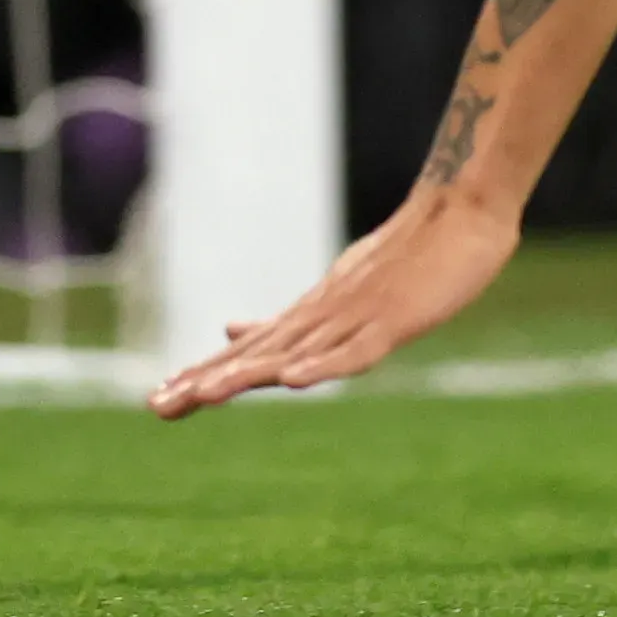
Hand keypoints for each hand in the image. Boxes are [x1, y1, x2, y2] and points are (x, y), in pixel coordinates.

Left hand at [145, 190, 518, 417]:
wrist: (459, 210)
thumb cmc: (405, 256)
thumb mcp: (337, 292)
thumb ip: (288, 320)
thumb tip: (231, 328)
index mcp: (309, 315)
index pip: (247, 351)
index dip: (205, 375)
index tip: (159, 400)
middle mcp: (321, 314)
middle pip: (256, 355)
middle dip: (207, 381)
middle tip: (157, 406)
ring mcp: (355, 315)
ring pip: (294, 352)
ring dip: (249, 375)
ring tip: (205, 396)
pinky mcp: (392, 319)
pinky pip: (354, 349)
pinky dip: (323, 364)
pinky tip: (292, 381)